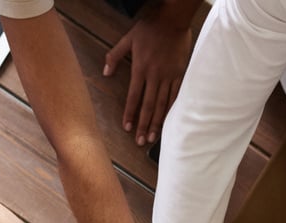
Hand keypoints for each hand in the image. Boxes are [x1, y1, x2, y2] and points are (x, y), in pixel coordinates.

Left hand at [103, 6, 192, 146]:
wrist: (174, 19)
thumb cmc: (150, 27)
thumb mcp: (128, 39)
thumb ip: (114, 56)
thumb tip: (105, 72)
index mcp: (140, 68)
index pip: (133, 96)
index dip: (130, 113)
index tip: (127, 128)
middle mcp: (155, 75)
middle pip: (148, 105)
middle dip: (144, 125)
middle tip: (140, 141)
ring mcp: (169, 76)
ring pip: (162, 104)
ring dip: (157, 122)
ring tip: (152, 137)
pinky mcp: (180, 74)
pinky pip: (176, 96)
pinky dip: (171, 110)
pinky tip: (169, 121)